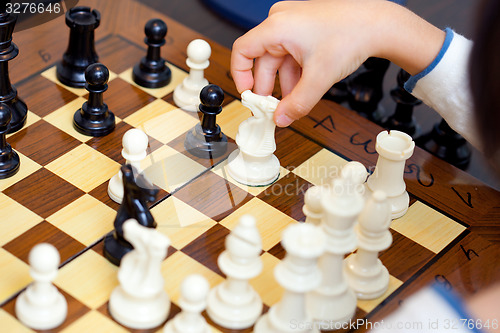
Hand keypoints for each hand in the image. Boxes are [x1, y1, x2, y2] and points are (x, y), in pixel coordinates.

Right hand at [231, 0, 444, 126]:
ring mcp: (293, 23)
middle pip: (262, 59)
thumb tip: (281, 119)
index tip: (250, 96)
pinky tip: (304, 87)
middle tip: (274, 108)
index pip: (242, 51)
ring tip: (295, 100)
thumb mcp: (320, 78)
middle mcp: (281, 20)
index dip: (241, 76)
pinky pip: (290, 54)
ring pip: (278, 59)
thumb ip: (297, 103)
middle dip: (269, 86)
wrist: (377, 25)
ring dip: (285, 82)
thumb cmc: (350, 36)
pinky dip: (295, 72)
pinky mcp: (303, 28)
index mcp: (277, 26)